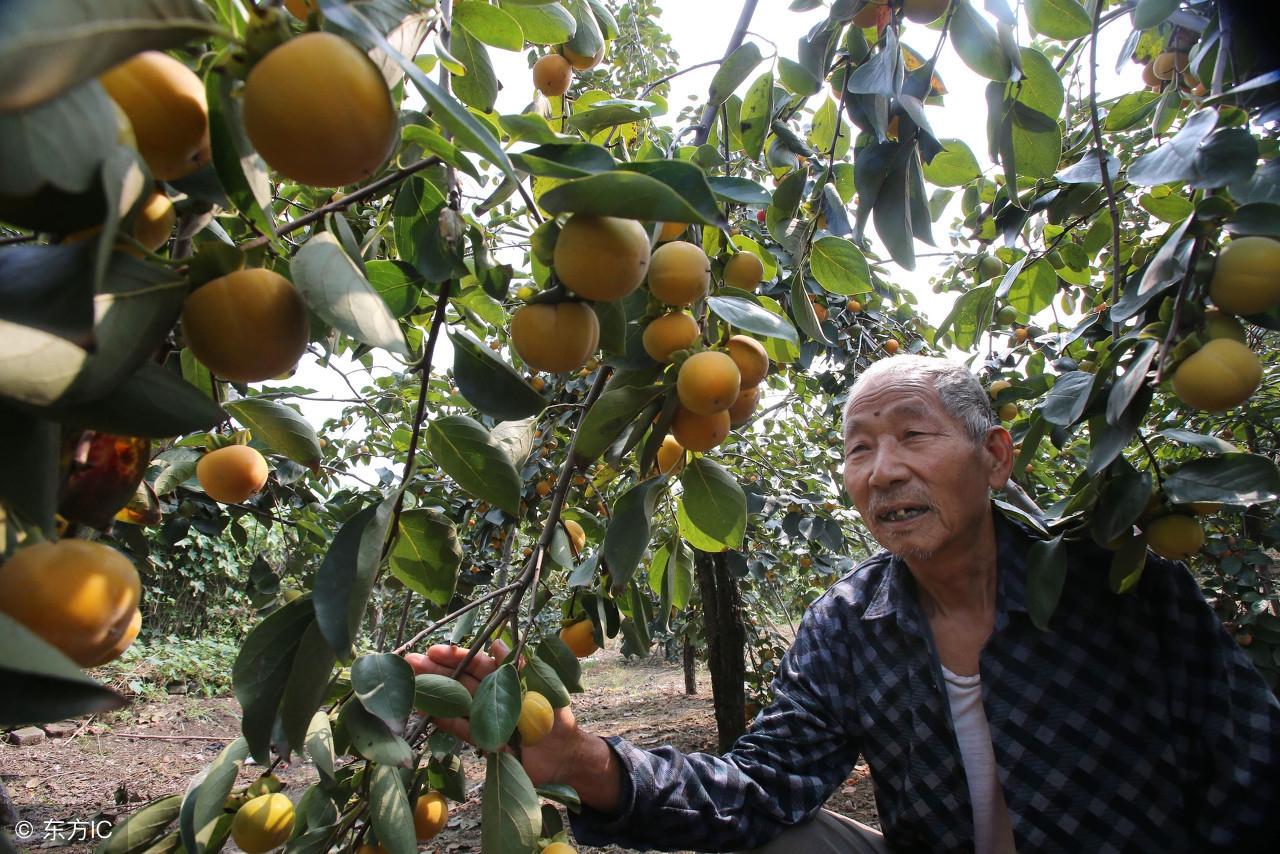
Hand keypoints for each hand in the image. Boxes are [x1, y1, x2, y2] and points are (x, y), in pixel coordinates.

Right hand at [405, 641, 614, 802]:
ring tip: (410, 682)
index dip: (457, 657)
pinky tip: (424, 709)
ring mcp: (485, 718)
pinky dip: (443, 718)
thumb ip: (518, 667)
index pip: (477, 665)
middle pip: (461, 680)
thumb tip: (496, 642)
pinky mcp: (482, 741)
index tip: (434, 649)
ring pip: (455, 701)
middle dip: (436, 670)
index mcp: (506, 681)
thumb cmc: (557, 720)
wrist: (565, 759)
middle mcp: (492, 697)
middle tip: (410, 661)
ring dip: (433, 691)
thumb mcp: (542, 688)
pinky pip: (459, 727)